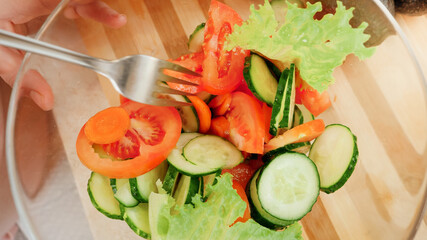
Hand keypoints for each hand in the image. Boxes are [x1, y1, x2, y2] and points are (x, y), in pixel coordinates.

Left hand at [0, 0, 126, 110]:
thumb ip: (16, 73)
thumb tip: (46, 100)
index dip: (96, 6)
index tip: (117, 20)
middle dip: (100, 7)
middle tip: (117, 22)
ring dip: (93, 6)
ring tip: (113, 20)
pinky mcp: (35, 0)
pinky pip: (64, 0)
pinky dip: (79, 6)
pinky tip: (83, 16)